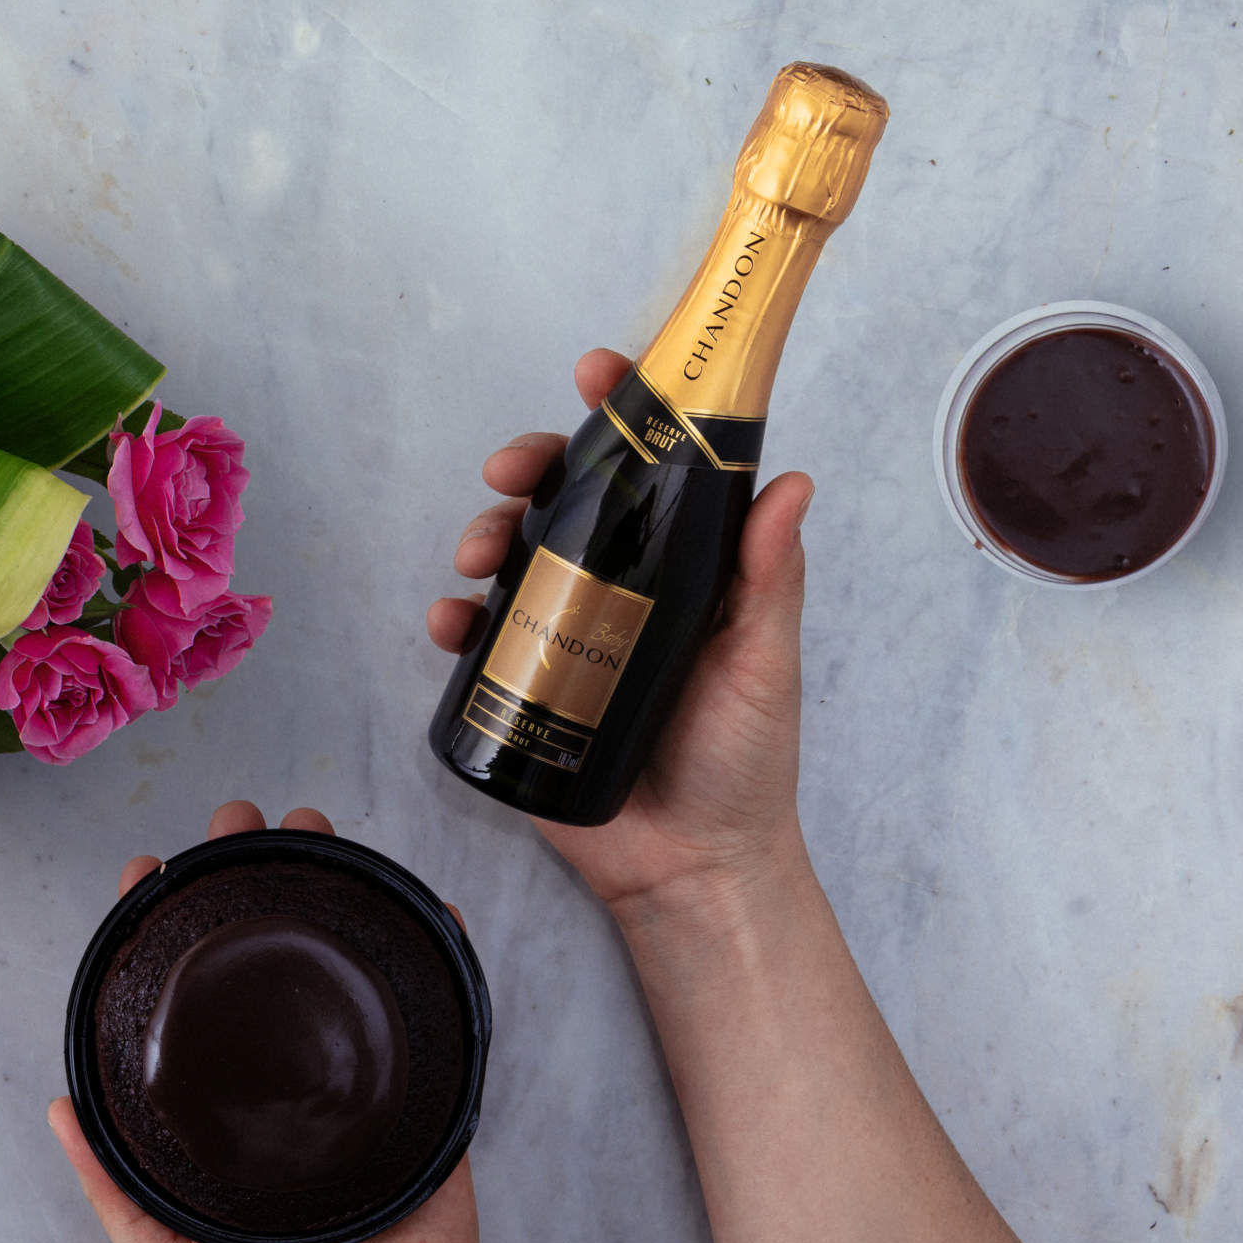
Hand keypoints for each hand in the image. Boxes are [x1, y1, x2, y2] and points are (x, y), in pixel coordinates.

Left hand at [50, 800, 481, 1242]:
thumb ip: (118, 1191)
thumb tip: (56, 1107)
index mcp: (217, 1118)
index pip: (183, 1003)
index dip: (163, 931)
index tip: (147, 868)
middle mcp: (281, 1092)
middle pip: (265, 965)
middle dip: (253, 882)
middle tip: (244, 821)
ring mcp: (357, 1097)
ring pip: (345, 976)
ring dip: (335, 897)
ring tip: (322, 834)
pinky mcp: (427, 1116)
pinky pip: (439, 1029)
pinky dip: (441, 964)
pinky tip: (431, 912)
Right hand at [427, 348, 816, 918]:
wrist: (689, 868)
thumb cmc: (741, 765)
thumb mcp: (764, 664)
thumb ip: (769, 580)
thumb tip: (792, 483)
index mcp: (679, 571)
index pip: (649, 476)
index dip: (620, 416)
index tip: (596, 374)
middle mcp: (618, 591)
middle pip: (564, 503)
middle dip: (528, 470)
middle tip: (511, 471)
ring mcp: (564, 638)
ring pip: (511, 559)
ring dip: (483, 535)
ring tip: (478, 554)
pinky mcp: (523, 691)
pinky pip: (477, 644)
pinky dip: (453, 622)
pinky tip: (449, 622)